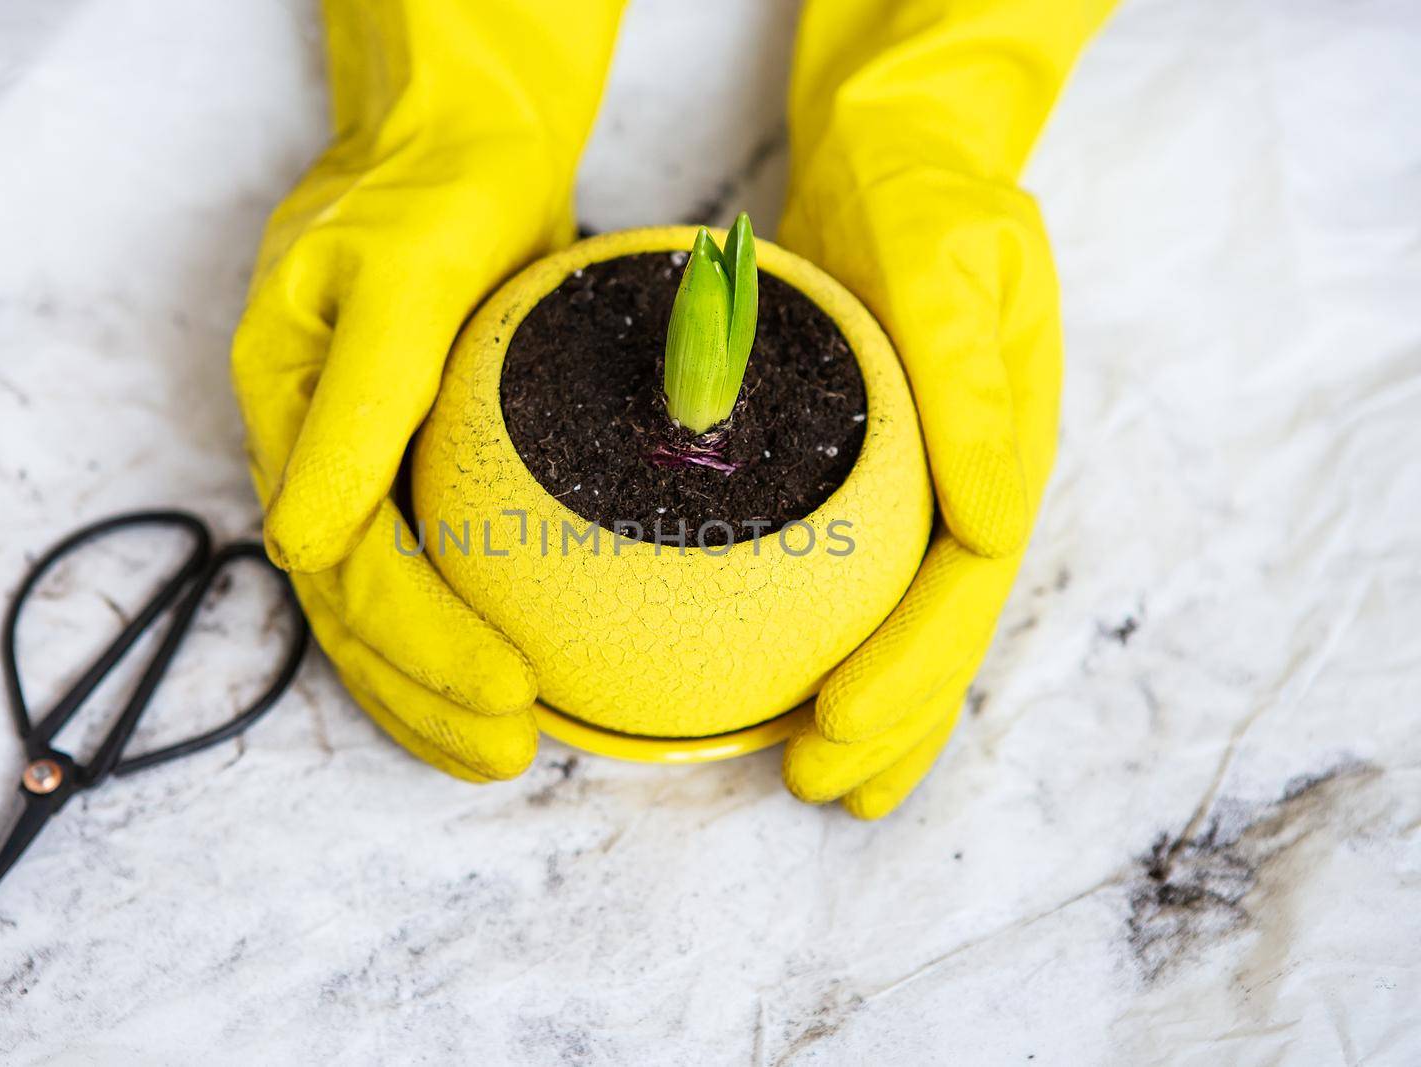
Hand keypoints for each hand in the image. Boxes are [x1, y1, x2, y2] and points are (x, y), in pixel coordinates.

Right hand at [231, 0, 622, 779]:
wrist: (459, 146)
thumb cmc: (433, 194)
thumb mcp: (399, 278)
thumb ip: (357, 405)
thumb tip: (304, 543)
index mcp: (289, 408)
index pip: (346, 561)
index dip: (420, 640)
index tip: (504, 692)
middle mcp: (311, 450)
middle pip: (349, 611)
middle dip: (423, 694)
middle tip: (509, 753)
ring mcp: (354, 462)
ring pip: (372, 610)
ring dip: (425, 690)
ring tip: (500, 751)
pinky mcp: (407, 462)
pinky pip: (413, 570)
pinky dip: (443, 638)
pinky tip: (490, 681)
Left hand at [770, 0, 1109, 818]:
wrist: (899, 154)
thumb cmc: (929, 195)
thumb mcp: (955, 257)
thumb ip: (976, 378)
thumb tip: (994, 518)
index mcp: (1004, 443)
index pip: (965, 581)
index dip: (913, 664)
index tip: (840, 721)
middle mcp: (972, 478)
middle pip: (942, 627)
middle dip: (892, 720)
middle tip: (822, 789)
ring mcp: (928, 482)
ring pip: (909, 621)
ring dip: (880, 714)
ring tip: (830, 787)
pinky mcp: (875, 475)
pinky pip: (862, 580)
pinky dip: (837, 645)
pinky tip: (794, 697)